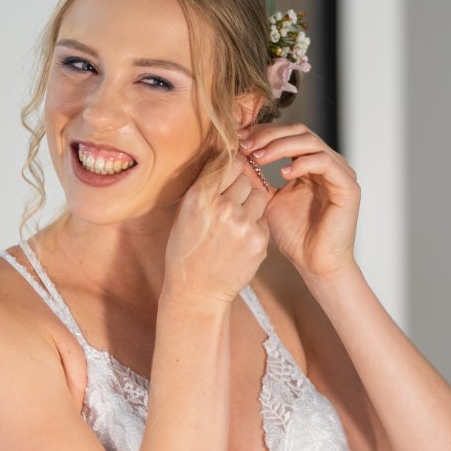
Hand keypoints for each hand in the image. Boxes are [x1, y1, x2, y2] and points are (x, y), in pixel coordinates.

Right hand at [163, 153, 268, 306]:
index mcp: (199, 197)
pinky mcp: (259, 240)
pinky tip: (241, 241)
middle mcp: (223, 207)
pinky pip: (264, 219)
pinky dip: (256, 227)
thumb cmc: (187, 251)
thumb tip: (225, 160)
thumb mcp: (186, 214)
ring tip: (236, 223)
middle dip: (241, 189)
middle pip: (246, 178)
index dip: (231, 169)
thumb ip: (206, 188)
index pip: (228, 163)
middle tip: (231, 206)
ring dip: (252, 205)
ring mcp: (243, 224)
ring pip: (259, 195)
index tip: (230, 176)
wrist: (196, 290)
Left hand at [240, 122, 359, 279]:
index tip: (239, 141)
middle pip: (299, 131)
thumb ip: (255, 177)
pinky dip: (302, 163)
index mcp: (310, 164)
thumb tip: (234, 153)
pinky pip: (325, 162)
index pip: (288, 134)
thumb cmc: (294, 236)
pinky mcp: (348, 185)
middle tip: (247, 145)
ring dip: (281, 145)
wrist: (314, 263)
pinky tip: (282, 173)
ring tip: (259, 158)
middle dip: (270, 135)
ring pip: (311, 141)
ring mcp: (340, 172)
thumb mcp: (267, 199)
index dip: (264, 133)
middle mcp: (327, 163)